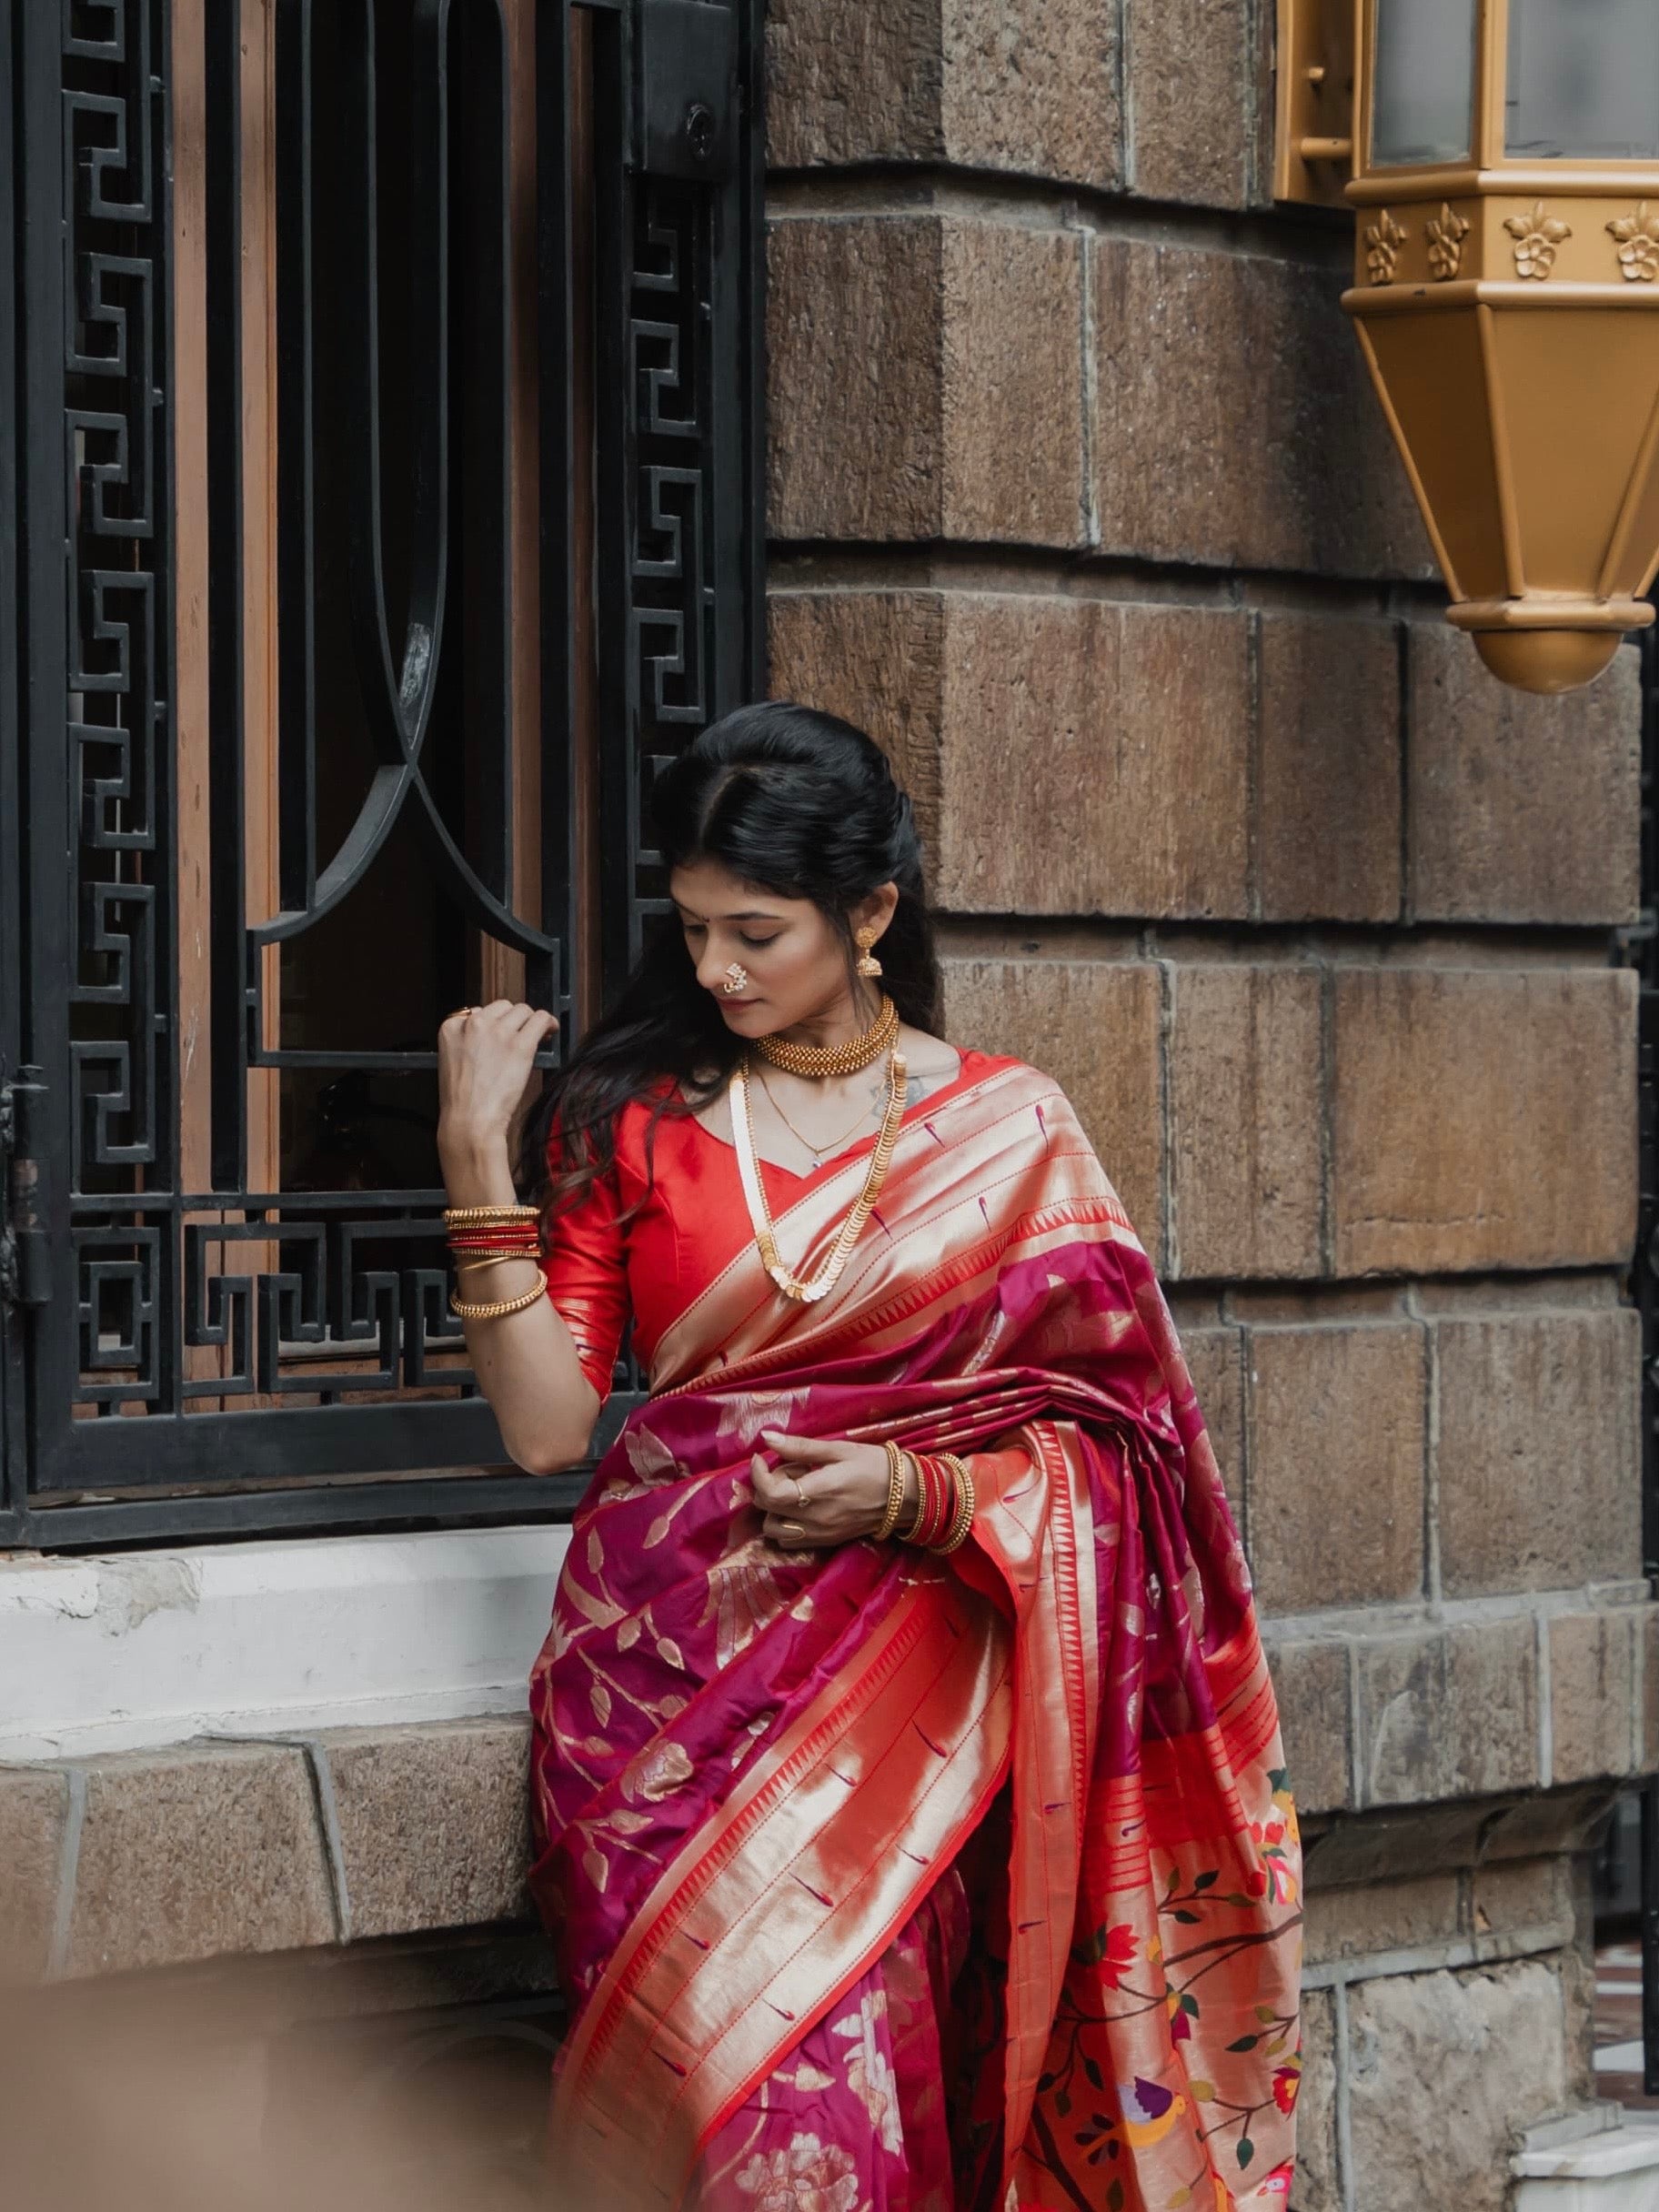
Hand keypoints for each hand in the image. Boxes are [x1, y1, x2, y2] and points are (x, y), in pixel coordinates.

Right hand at [437, 1000, 558, 1159]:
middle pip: (502, 1007)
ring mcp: (498, 1032)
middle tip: (520, 1036)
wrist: (470, 1121)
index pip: (478, 1011)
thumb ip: (467, 1041)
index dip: (494, 1024)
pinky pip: (540, 1019)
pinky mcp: (520, 1044)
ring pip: (523, 1010)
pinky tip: (550, 1030)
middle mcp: (473, 1024)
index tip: (501, 1035)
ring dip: (530, 1022)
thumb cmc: (463, 1101)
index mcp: (451, 1027)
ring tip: (537, 1035)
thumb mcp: (452, 1061)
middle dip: (513, 1020)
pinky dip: (548, 1022)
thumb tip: (494, 1032)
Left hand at [750, 1429, 912, 1549]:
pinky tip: (801, 1506)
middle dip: (767, 1487)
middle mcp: (815, 1518)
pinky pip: (790, 1540)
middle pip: (767, 1510)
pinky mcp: (825, 1542)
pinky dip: (785, 1524)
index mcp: (819, 1491)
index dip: (757, 1475)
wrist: (906, 1496)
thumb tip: (767, 1437)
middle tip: (789, 1470)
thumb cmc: (874, 1465)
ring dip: (774, 1509)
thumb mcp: (838, 1450)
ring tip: (794, 1490)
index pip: (770, 1493)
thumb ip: (800, 1447)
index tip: (761, 1458)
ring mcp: (820, 1534)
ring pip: (774, 1529)